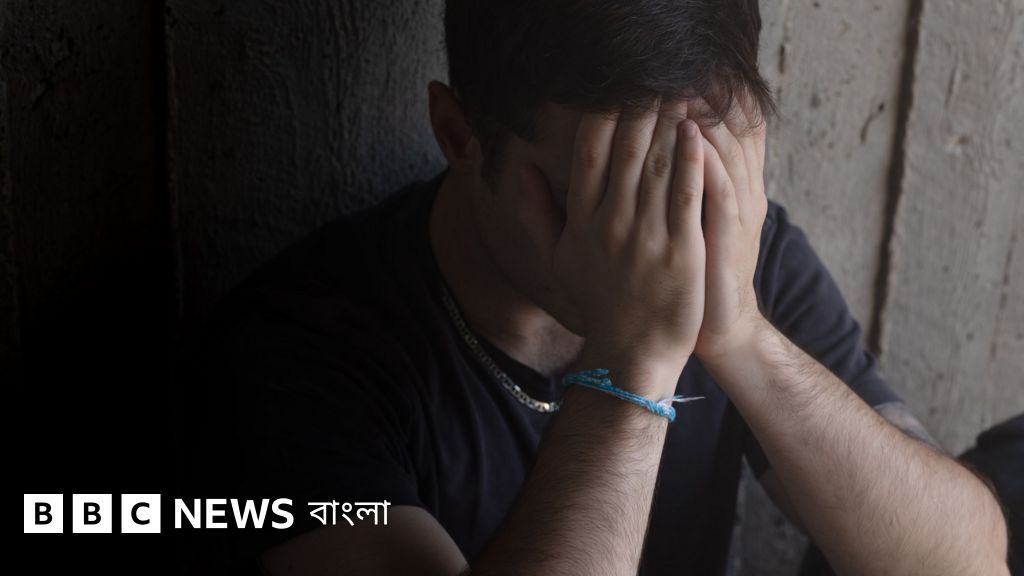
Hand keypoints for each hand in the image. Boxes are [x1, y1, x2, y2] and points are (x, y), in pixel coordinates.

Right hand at [517, 99, 705, 395]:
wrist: (632, 352)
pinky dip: (692, 160)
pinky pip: (685, 194)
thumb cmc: (598, 302)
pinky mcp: (681, 250)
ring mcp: (646, 236)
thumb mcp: (557, 258)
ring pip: (657, 164)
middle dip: (643, 108)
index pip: (589, 151)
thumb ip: (534, 212)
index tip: (620, 89)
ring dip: (669, 124)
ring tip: (680, 94)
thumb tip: (520, 168)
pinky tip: (698, 132)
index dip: (605, 113)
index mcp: (582, 220)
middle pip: (626, 149)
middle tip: (657, 79)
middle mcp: (611, 222)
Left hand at [691, 97, 769, 361]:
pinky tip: (691, 140)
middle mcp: (740, 191)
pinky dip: (709, 163)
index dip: (705, 97)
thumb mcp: (697, 223)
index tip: (673, 75)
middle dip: (701, 97)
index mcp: (730, 186)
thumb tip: (667, 144)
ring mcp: (737, 213)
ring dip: (704, 119)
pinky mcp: (726, 237)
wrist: (717, 327)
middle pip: (728, 128)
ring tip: (679, 90)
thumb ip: (688, 185)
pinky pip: (723, 191)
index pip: (724, 125)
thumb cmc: (697, 274)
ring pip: (727, 151)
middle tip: (673, 70)